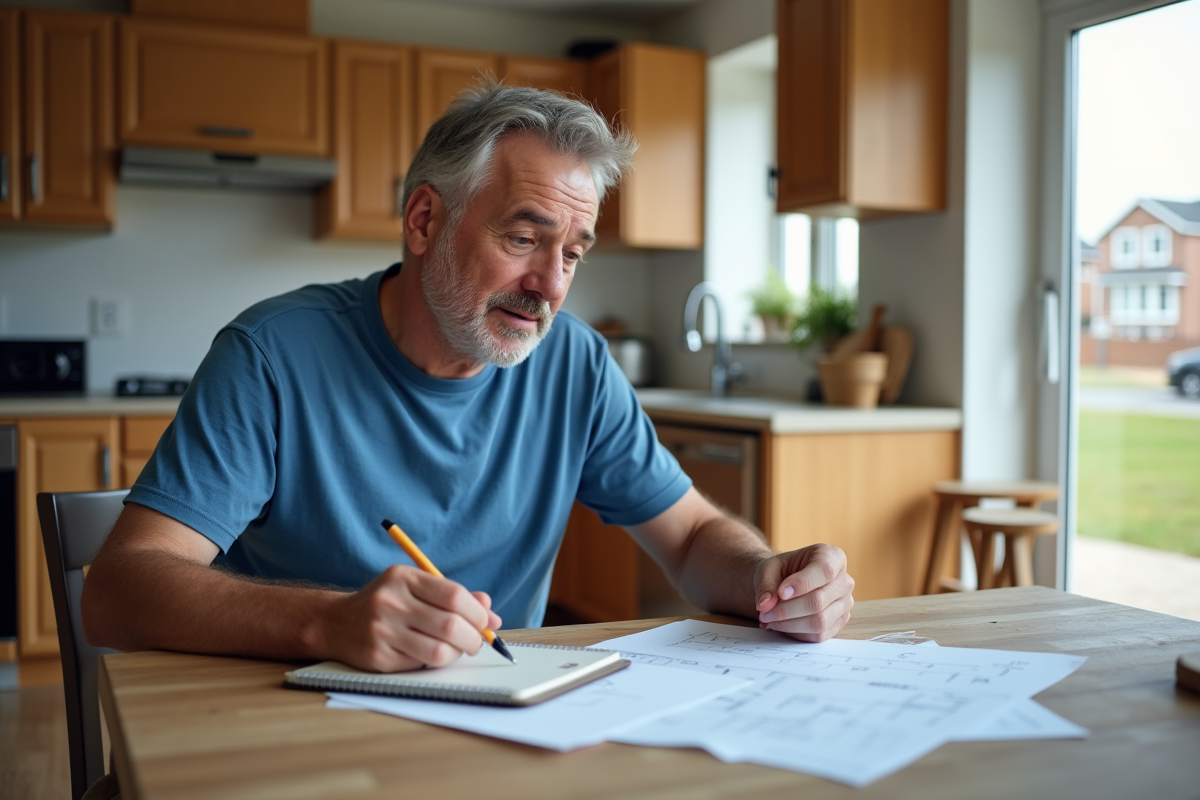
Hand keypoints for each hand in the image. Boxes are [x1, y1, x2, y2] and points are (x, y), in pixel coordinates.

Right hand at [319, 565, 502, 671]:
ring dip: (457, 654)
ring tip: (456, 649)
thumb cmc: (386, 603)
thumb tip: (491, 614)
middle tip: (476, 641)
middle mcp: (390, 602)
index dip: (477, 612)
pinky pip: (421, 665)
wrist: (335, 622)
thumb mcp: (415, 587)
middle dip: (473, 638)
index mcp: (403, 578)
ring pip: (439, 651)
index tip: (484, 621)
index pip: (454, 596)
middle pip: (450, 625)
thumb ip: (453, 596)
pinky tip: (431, 654)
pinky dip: (435, 662)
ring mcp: (382, 631)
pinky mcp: (378, 657)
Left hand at [754, 544, 853, 641]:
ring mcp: (845, 603)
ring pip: (819, 622)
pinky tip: (782, 625)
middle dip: (786, 610)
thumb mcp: (769, 568)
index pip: (824, 570)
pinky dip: (797, 633)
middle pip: (818, 601)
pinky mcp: (840, 622)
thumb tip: (765, 605)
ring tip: (770, 619)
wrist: (787, 584)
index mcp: (832, 557)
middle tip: (764, 612)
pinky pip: (820, 635)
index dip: (801, 584)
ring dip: (789, 624)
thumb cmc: (782, 571)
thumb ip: (766, 584)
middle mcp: (844, 580)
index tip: (781, 593)